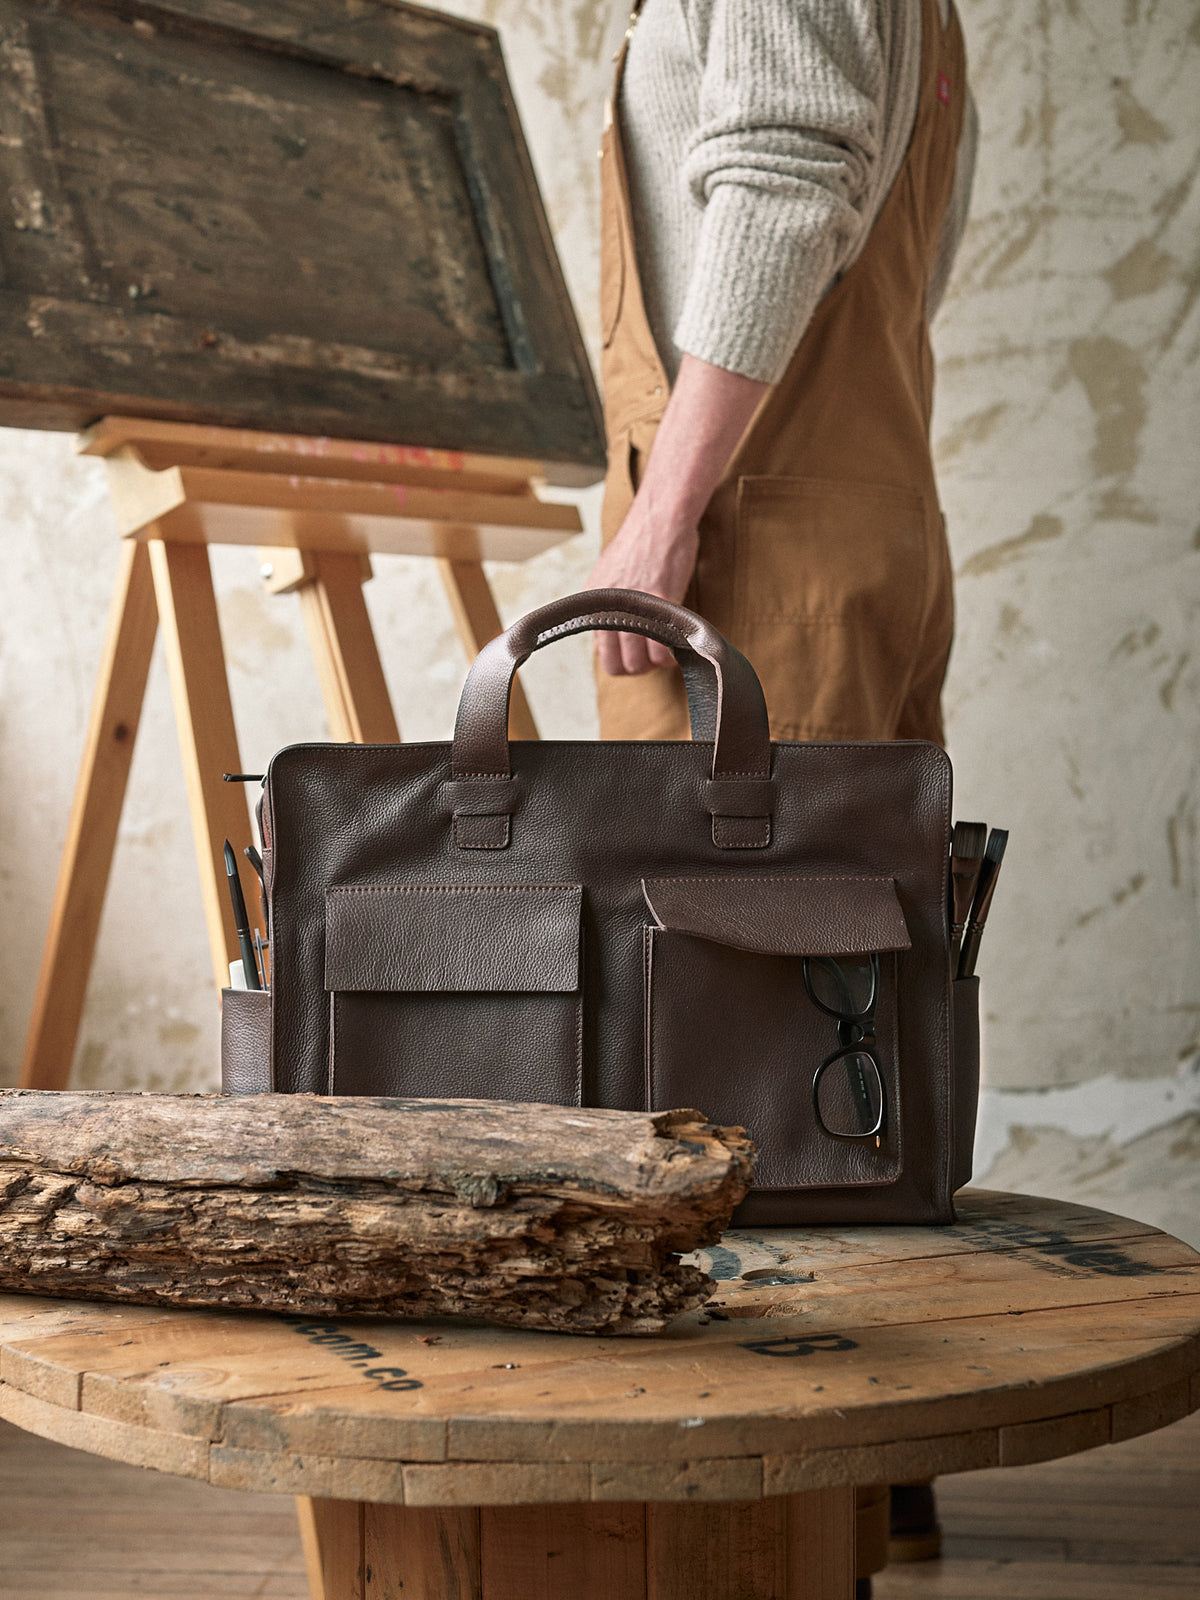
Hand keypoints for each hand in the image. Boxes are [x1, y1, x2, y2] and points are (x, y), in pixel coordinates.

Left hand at [586, 495, 698, 674]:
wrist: (660, 517)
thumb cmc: (642, 542)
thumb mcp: (611, 575)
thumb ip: (609, 606)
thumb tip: (614, 634)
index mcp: (593, 603)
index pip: (603, 655)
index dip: (626, 661)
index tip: (641, 654)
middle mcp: (607, 608)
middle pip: (621, 665)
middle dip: (642, 667)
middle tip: (659, 656)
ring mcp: (632, 607)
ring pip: (642, 661)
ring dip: (659, 662)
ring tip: (671, 650)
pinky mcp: (658, 601)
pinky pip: (662, 647)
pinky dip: (674, 654)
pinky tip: (681, 644)